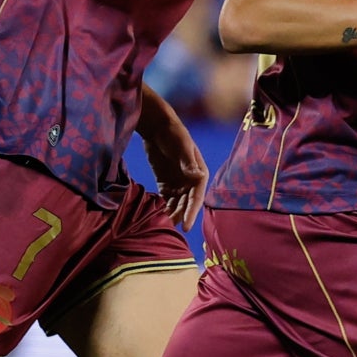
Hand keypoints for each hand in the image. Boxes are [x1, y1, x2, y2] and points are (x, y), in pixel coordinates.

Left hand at [136, 88, 206, 230]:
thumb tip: (197, 176)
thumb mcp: (181, 145)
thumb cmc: (173, 133)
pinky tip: (156, 216)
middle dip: (180, 217)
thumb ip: (188, 161)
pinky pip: (166, 199)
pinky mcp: (166, 183)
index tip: (186, 226)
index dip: (192, 213)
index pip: (197, 198)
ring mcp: (179, 183)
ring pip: (176, 204)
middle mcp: (191, 181)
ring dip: (171, 214)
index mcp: (200, 174)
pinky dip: (163, 207)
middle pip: (187, 204)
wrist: (157, 126)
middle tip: (170, 229)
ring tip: (162, 226)